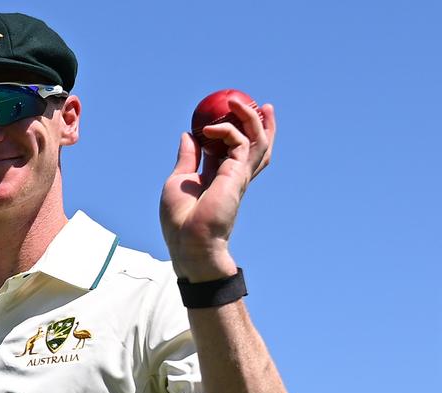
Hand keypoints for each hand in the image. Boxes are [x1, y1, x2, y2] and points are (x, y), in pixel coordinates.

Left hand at [160, 99, 275, 282]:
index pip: (234, 151)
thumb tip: (188, 134)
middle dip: (262, 125)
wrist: (190, 241)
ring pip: (258, 142)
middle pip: (256, 147)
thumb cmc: (180, 221)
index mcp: (219, 179)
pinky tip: (209, 128)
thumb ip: (188, 158)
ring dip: (252, 119)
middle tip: (260, 104)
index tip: (230, 114)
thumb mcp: (178, 181)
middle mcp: (233, 177)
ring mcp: (238, 176)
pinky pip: (240, 141)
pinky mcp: (238, 175)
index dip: (235, 132)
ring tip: (241, 102)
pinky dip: (227, 129)